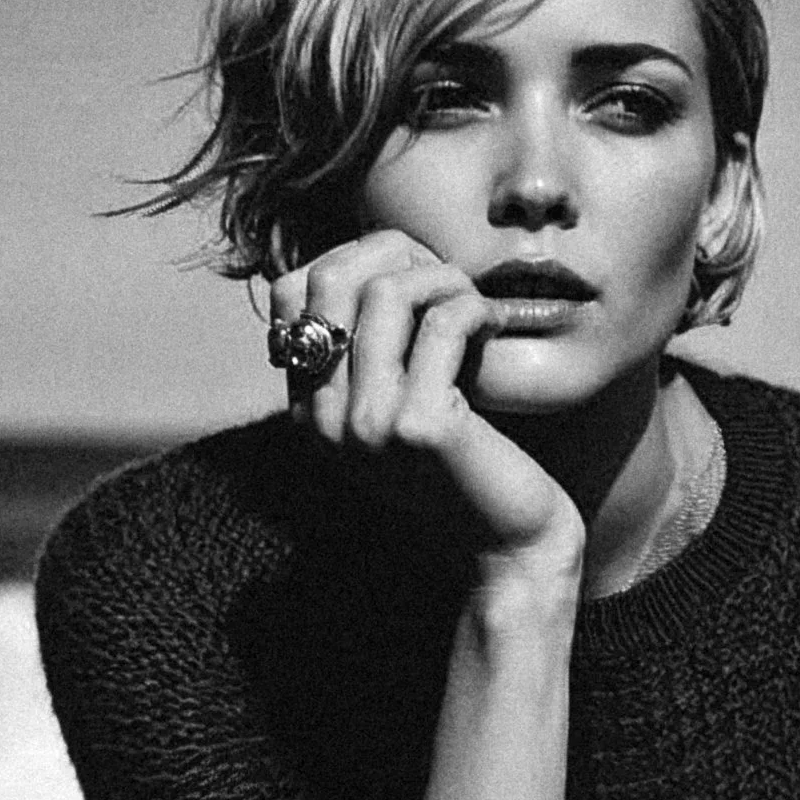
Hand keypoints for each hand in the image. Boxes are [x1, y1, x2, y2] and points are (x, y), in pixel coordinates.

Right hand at [270, 233, 583, 583]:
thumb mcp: (403, 399)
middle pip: (331, 278)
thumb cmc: (467, 465)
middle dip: (397, 256)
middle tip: (448, 280)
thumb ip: (373, 344)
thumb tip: (368, 247)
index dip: (352, 257)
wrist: (507, 551)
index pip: (292, 289)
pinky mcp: (419, 429)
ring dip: (443, 279)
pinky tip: (494, 326)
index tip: (409, 272)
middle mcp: (323, 418)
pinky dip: (475, 308)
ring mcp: (366, 426)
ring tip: (474, 304)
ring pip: (388, 292)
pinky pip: (443, 324)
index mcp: (308, 409)